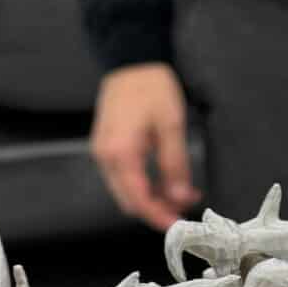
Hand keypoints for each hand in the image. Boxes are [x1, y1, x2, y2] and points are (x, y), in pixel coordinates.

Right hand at [91, 63, 199, 231]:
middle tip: (184, 209)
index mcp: (120, 153)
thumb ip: (175, 165)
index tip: (178, 225)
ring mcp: (103, 153)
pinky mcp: (106, 147)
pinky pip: (123, 177)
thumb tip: (180, 196)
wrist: (131, 61)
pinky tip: (164, 180)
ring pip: (125, 191)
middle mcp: (105, 157)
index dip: (158, 216)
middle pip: (129, 201)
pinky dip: (143, 184)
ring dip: (151, 198)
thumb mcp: (171, 126)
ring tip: (180, 194)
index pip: (138, 199)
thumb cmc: (151, 87)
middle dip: (156, 210)